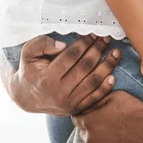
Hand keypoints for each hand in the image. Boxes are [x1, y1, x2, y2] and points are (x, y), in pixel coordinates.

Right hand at [7, 34, 121, 115]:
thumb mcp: (28, 53)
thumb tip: (63, 45)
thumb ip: (42, 44)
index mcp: (47, 78)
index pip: (71, 57)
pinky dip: (105, 88)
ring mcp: (69, 103)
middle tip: (106, 38)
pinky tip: (113, 75)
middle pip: (85, 68)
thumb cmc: (30, 70)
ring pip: (93, 82)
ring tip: (116, 52)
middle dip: (98, 50)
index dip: (84, 43)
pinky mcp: (76, 109)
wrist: (27, 98)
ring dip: (107, 66)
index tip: (93, 33)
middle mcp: (59, 92)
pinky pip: (94, 98)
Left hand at [75, 91, 142, 142]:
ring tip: (110, 136)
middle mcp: (91, 140)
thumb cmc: (135, 112)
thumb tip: (90, 101)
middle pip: (83, 134)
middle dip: (90, 128)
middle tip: (104, 122)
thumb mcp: (117, 96)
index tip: (92, 112)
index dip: (84, 114)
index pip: (76, 119)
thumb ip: (99, 98)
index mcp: (90, 122)